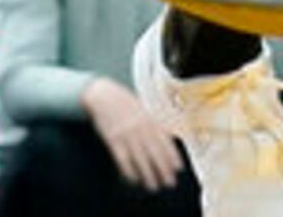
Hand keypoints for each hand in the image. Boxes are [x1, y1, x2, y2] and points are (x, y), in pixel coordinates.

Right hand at [82, 76, 185, 192]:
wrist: (104, 96)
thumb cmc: (126, 103)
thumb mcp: (144, 109)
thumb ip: (157, 124)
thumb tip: (171, 138)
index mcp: (150, 121)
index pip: (165, 142)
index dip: (173, 156)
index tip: (178, 169)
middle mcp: (141, 129)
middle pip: (155, 153)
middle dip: (164, 170)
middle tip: (170, 183)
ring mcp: (127, 135)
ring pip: (141, 160)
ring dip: (148, 175)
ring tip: (154, 186)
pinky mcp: (113, 141)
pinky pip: (123, 160)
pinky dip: (129, 171)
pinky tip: (134, 179)